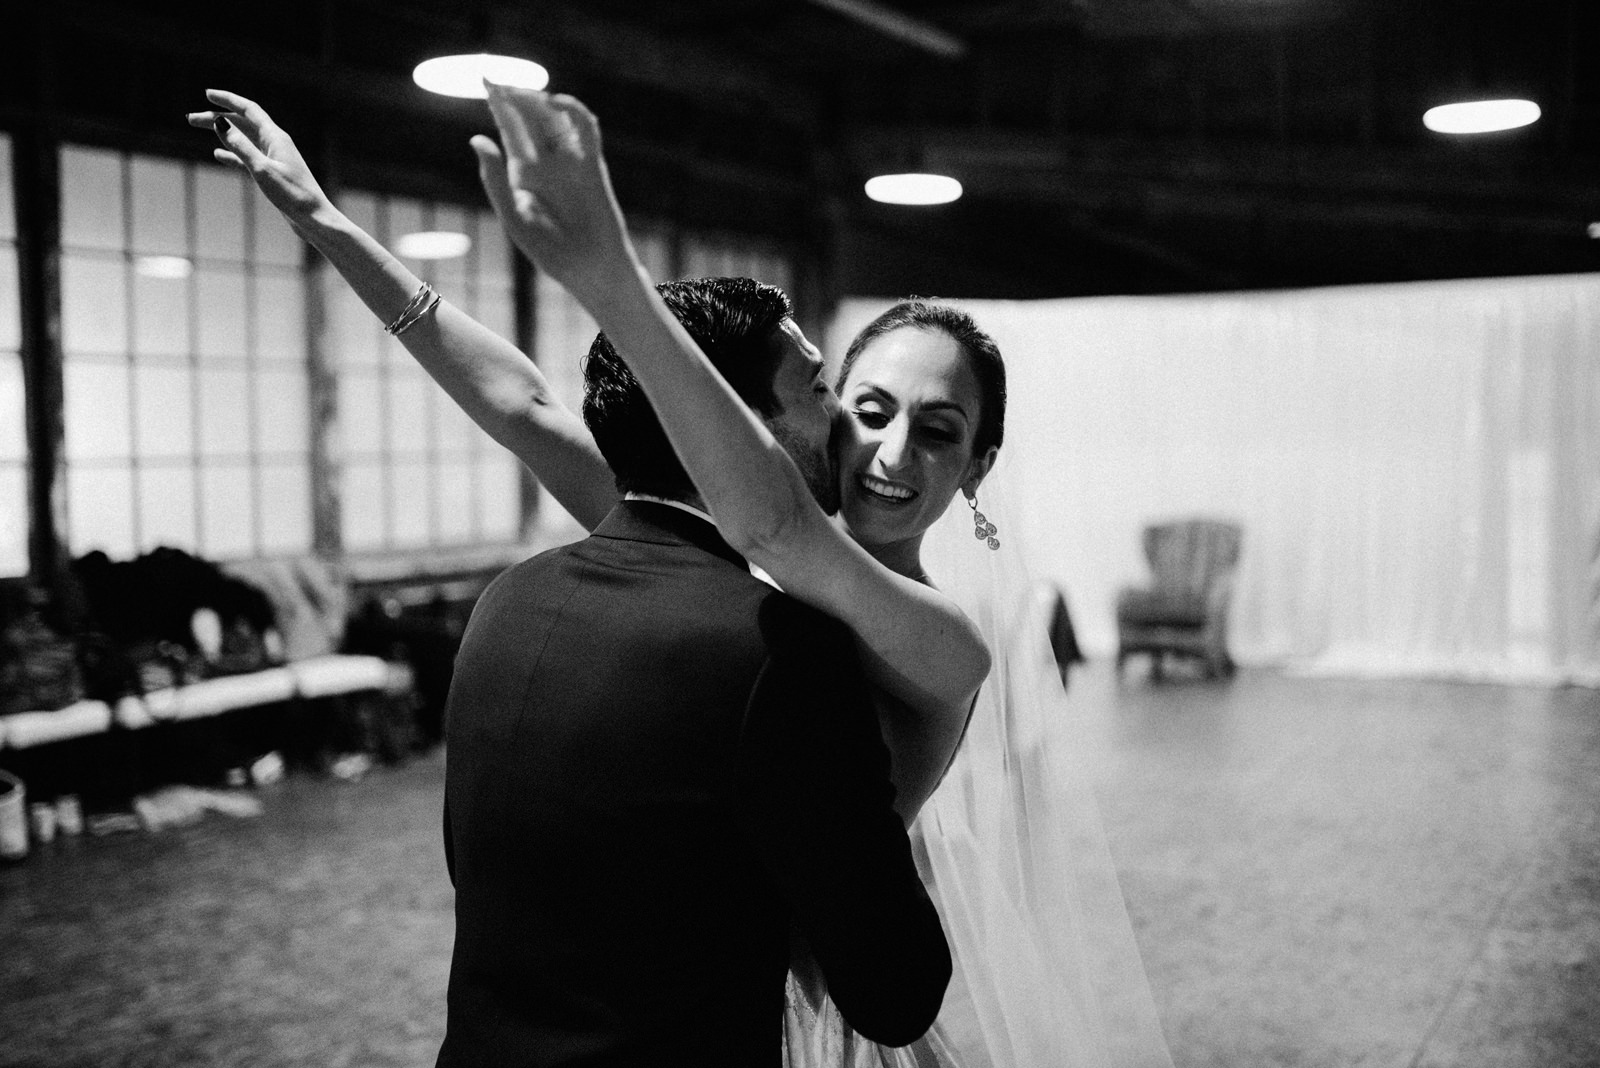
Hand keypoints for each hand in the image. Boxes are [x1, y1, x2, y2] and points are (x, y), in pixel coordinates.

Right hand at [186, 89, 333, 232]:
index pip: (249, 110)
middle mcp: (275, 143)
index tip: (207, 93)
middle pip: (242, 122)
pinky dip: (232, 153)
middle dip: (216, 117)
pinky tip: (218, 154)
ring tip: (197, 127)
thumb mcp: (261, 169)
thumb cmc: (292, 195)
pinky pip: (247, 157)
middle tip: (190, 118)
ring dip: (220, 132)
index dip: (228, 100)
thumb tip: (220, 122)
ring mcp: (273, 158)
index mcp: (276, 137)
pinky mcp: (271, 173)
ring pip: (242, 138)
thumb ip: (240, 146)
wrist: (313, 218)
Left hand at [472, 84, 637, 301]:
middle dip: (512, 97)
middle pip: (529, 119)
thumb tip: (476, 139)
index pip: (509, 130)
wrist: (588, 268)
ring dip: (536, 101)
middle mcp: (546, 163)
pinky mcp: (592, 163)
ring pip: (553, 118)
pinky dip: (574, 111)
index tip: (485, 81)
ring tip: (515, 91)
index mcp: (523, 174)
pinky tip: (554, 103)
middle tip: (494, 79)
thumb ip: (494, 179)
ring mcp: (570, 161)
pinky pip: (585, 129)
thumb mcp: (513, 216)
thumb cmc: (550, 251)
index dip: (498, 106)